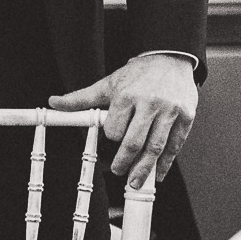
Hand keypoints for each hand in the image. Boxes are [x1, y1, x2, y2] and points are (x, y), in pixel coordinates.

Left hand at [49, 53, 197, 189]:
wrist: (169, 57)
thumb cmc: (138, 74)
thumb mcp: (108, 84)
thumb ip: (81, 98)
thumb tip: (55, 102)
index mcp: (127, 95)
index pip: (115, 130)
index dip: (111, 140)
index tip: (110, 145)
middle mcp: (150, 103)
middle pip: (135, 142)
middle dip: (125, 163)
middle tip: (119, 173)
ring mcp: (170, 110)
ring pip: (156, 147)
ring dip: (145, 169)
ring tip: (136, 182)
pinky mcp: (186, 116)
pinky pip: (175, 144)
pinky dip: (166, 162)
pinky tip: (158, 173)